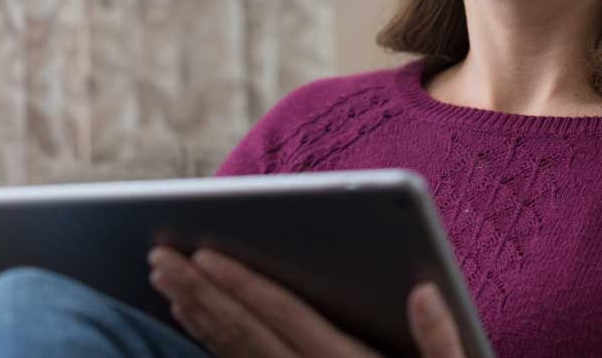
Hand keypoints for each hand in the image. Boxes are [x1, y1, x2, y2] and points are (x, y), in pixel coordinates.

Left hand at [148, 246, 466, 357]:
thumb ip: (441, 341)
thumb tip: (421, 292)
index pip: (285, 318)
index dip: (243, 284)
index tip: (204, 254)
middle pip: (245, 333)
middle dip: (201, 292)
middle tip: (160, 257)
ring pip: (233, 354)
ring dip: (196, 314)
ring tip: (164, 280)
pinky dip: (212, 342)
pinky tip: (193, 318)